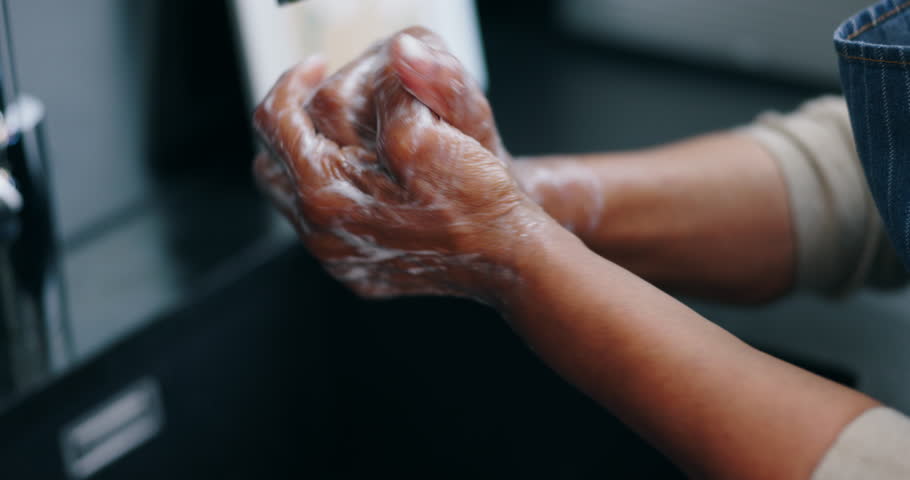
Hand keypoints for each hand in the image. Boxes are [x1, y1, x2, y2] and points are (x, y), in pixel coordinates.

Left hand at [253, 50, 548, 303]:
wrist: (507, 260)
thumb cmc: (474, 204)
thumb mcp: (432, 133)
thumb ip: (401, 89)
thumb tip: (399, 51)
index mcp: (326, 196)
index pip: (276, 122)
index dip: (293, 80)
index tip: (316, 63)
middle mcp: (322, 234)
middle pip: (272, 161)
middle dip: (293, 121)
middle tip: (318, 95)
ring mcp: (338, 258)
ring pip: (292, 194)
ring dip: (309, 156)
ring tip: (341, 135)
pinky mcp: (357, 268)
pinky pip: (322, 223)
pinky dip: (333, 189)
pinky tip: (364, 176)